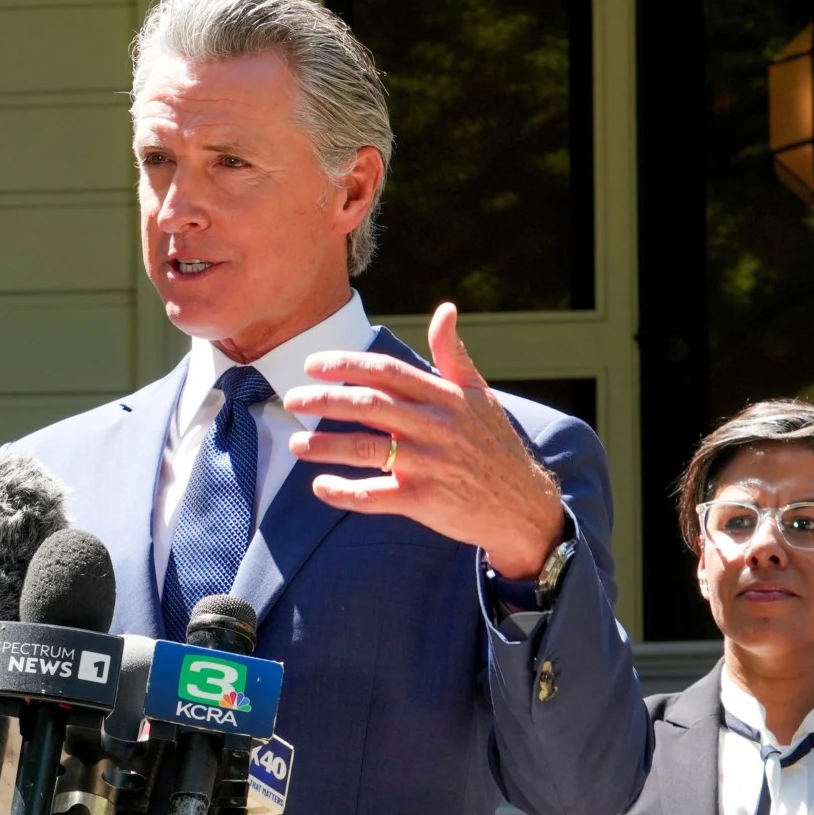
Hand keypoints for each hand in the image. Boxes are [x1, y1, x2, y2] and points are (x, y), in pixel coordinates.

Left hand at [280, 302, 570, 578]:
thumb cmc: (495, 445)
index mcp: (444, 397)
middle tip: (291, 399)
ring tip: (296, 443)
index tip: (312, 364)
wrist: (522, 504)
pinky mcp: (424, 500)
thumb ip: (453, 354)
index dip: (348, 365)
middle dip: (326, 400)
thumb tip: (445, 310)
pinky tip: (321, 488)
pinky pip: (377, 496)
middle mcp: (435, 427)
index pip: (388, 372)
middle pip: (371, 406)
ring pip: (367, 450)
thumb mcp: (480, 394)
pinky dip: (346, 493)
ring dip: (326, 446)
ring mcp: (429, 464)